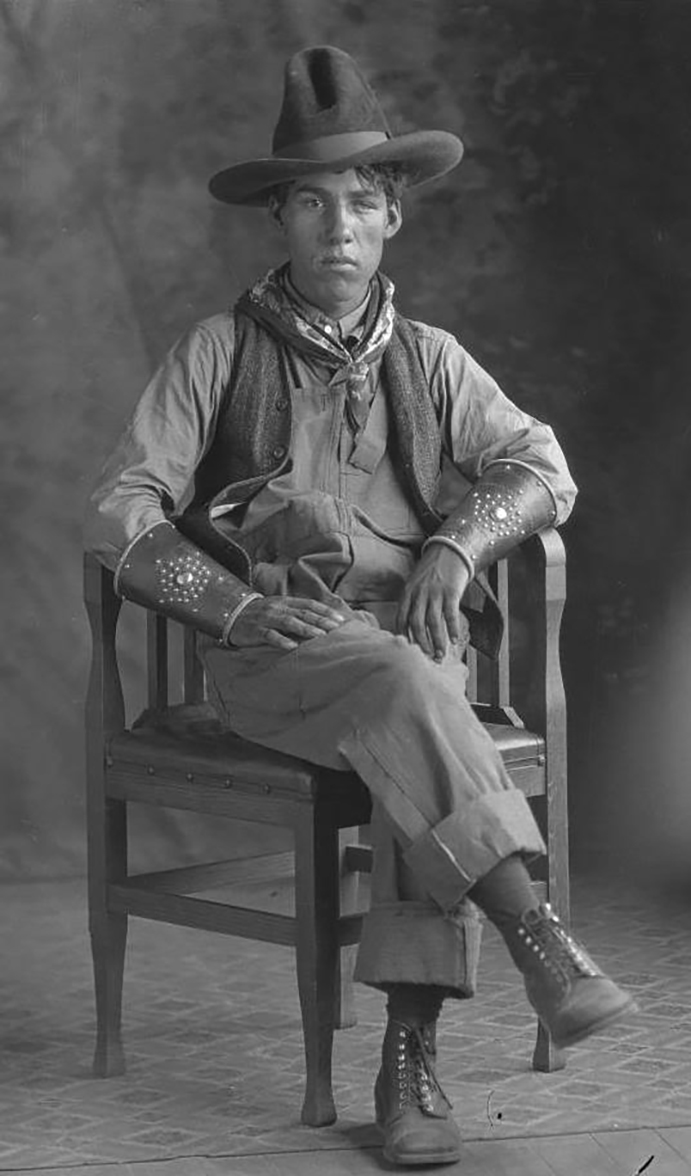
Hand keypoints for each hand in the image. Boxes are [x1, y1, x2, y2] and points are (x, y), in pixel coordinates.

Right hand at [229, 595, 347, 650]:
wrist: (231, 614)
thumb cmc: (261, 615)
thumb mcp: (279, 609)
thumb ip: (297, 612)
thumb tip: (322, 621)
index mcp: (286, 602)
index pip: (310, 605)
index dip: (325, 611)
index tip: (340, 619)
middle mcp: (278, 608)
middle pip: (303, 613)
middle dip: (320, 620)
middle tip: (336, 628)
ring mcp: (266, 618)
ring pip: (288, 622)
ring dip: (305, 629)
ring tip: (320, 636)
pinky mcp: (255, 630)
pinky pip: (269, 635)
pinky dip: (281, 641)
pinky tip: (292, 647)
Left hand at [396, 544, 470, 660]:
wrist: (450, 549)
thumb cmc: (433, 569)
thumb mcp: (416, 582)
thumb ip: (413, 600)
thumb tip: (413, 625)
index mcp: (408, 592)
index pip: (401, 618)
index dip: (404, 636)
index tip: (409, 650)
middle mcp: (419, 593)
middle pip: (416, 624)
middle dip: (421, 644)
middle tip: (428, 658)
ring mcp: (435, 592)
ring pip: (432, 622)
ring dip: (437, 641)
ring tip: (441, 654)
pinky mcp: (451, 591)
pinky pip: (450, 614)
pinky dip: (452, 628)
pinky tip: (455, 640)